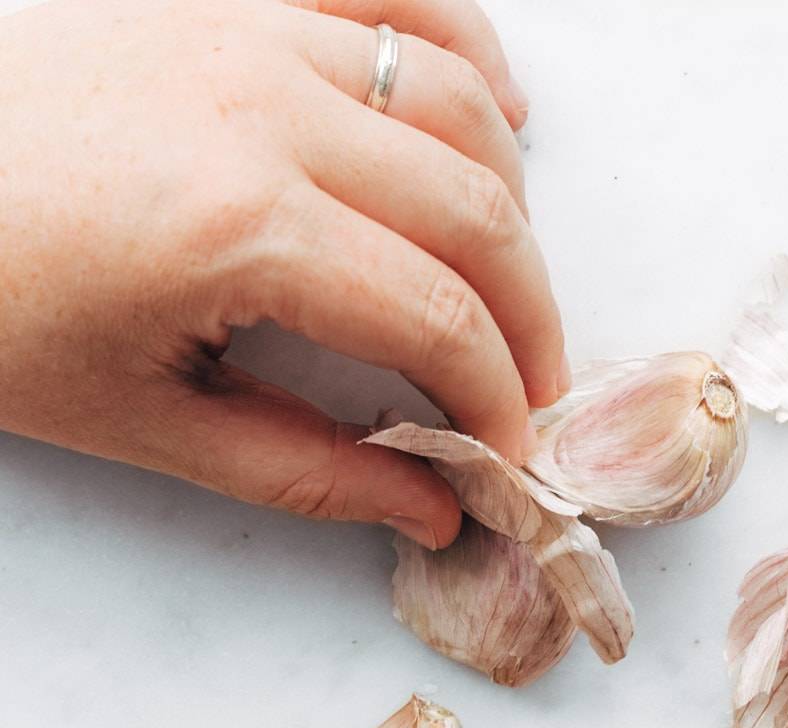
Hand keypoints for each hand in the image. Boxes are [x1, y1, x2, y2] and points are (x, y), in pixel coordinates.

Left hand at [0, 0, 568, 547]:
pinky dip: (466, 47)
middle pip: (477, 212)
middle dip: (532, 317)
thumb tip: (430, 508)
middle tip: (535, 385)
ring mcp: (249, 26)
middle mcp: (264, 107)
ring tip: (515, 281)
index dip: (499, 397)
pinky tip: (500, 106)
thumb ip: (307, 471)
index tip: (511, 451)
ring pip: (455, 101)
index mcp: (242, 226)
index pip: (439, 318)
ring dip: (511, 203)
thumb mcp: (141, 420)